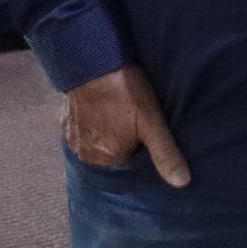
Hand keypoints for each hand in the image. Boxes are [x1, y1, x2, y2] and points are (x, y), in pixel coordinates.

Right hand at [63, 65, 190, 187]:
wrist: (93, 63)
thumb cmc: (126, 93)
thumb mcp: (152, 123)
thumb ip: (165, 154)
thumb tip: (182, 183)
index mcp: (107, 160)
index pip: (131, 161)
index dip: (143, 145)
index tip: (148, 128)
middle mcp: (85, 155)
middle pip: (113, 152)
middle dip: (124, 139)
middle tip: (134, 117)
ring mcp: (72, 138)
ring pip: (97, 140)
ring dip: (107, 131)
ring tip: (119, 111)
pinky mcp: (64, 122)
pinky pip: (82, 128)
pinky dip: (92, 121)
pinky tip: (103, 107)